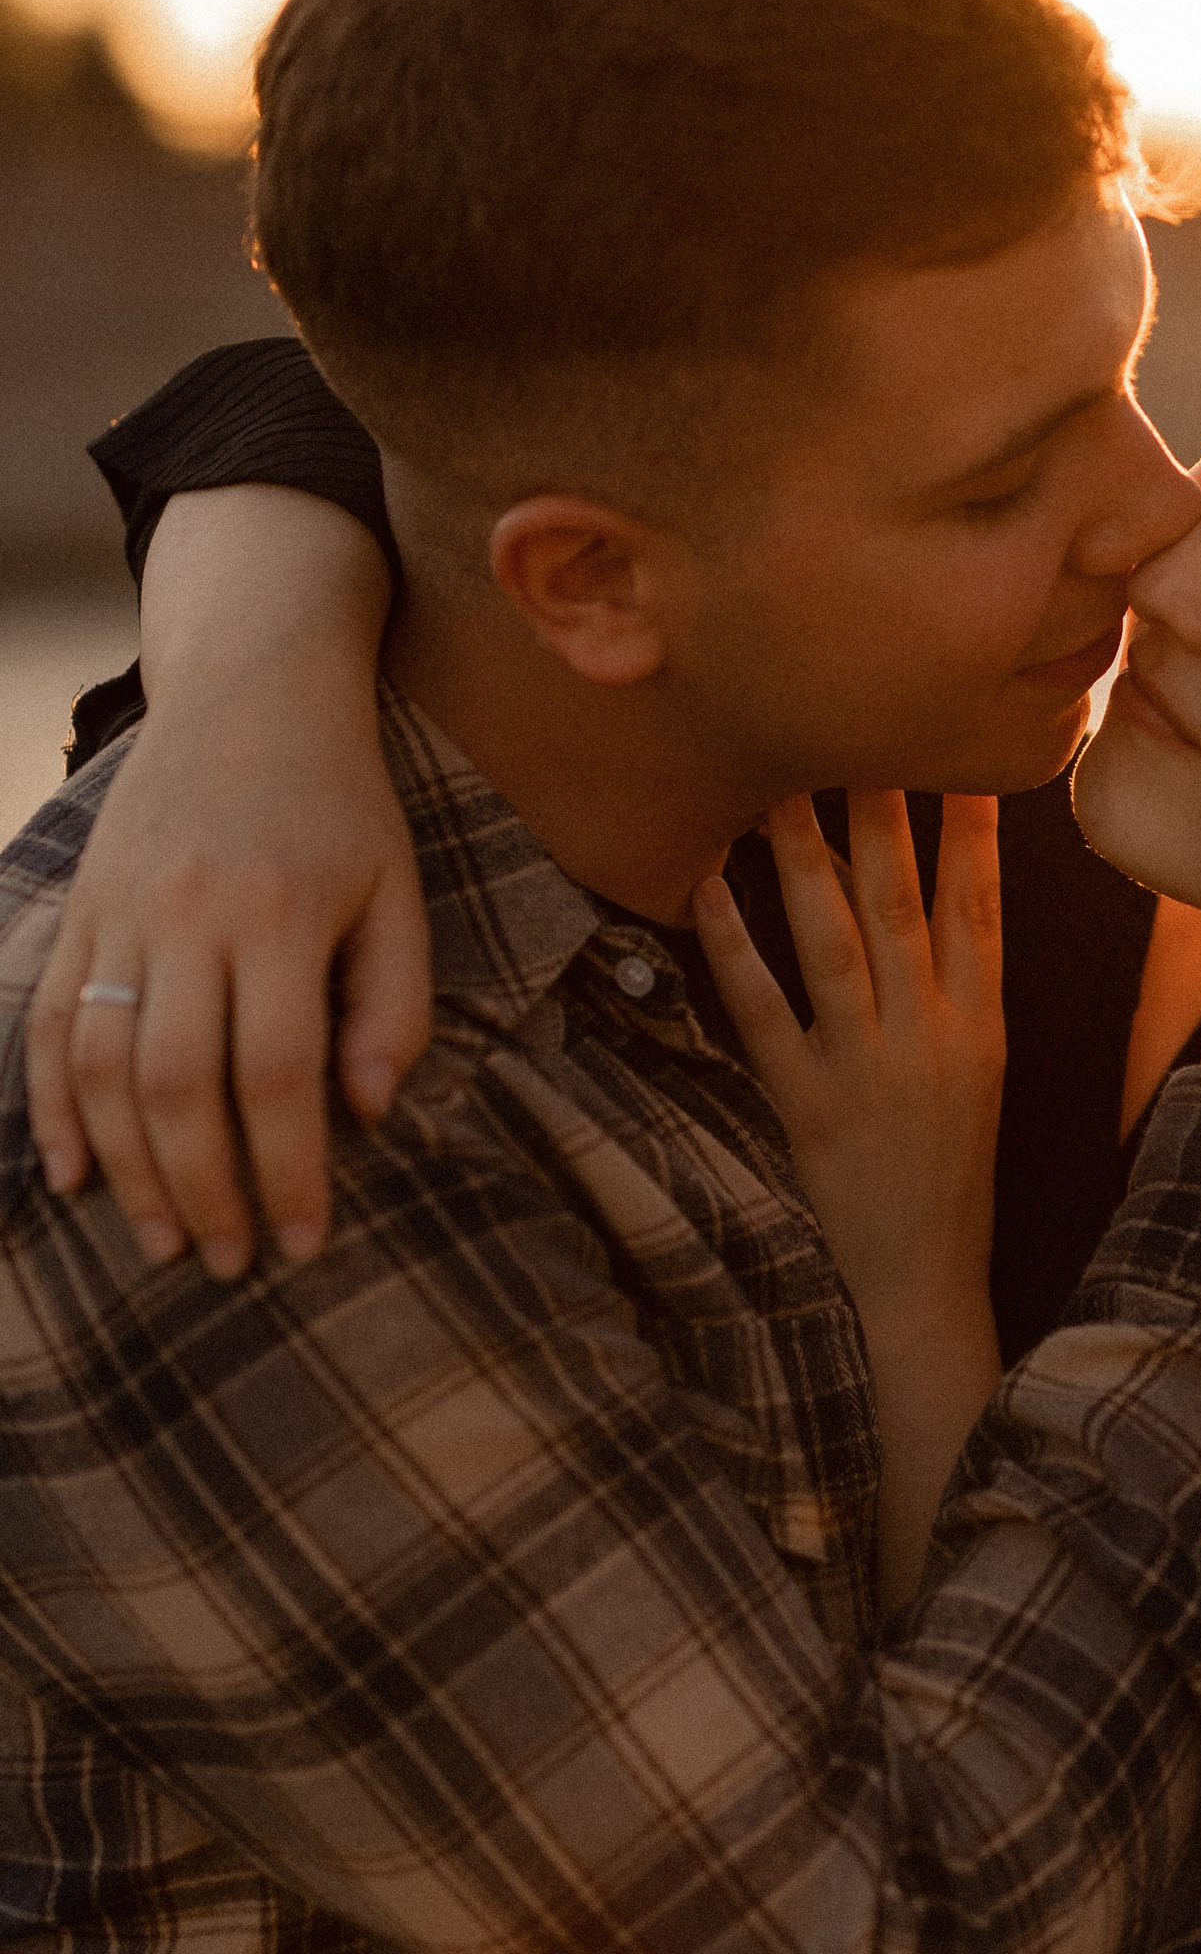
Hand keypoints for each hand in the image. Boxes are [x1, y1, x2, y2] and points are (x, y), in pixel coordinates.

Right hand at [26, 489, 425, 1275]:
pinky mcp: (80, 908)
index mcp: (283, 912)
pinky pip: (48, 1023)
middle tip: (233, 1261)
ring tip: (167, 1239)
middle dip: (205, 1189)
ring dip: (130, 1167)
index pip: (280, 1074)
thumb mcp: (399, 891)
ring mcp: (122, 911)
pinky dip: (52, 1107)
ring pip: (103, 1066)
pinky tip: (74, 1175)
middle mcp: (190, 914)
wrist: (251, 691)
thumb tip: (365, 1112)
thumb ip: (394, 1002)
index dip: (290, 1170)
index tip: (305, 1242)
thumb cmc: (342, 805)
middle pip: (181, 1085)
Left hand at [696, 794, 1006, 1609]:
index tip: (962, 758)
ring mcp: (865, 1066)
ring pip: (836, 940)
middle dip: (883, 814)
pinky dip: (735, 947)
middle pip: (904, 903)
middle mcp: (929, 1035)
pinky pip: (763, 1010)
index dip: (971, 830)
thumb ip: (963, 995)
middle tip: (858, 732)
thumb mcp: (981, 1079)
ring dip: (806, 858)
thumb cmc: (948, 1180)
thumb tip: (952, 909)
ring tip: (784, 788)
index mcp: (979, 1026)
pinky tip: (707, 891)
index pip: (980, 908)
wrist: (923, 1288)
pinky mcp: (805, 1103)